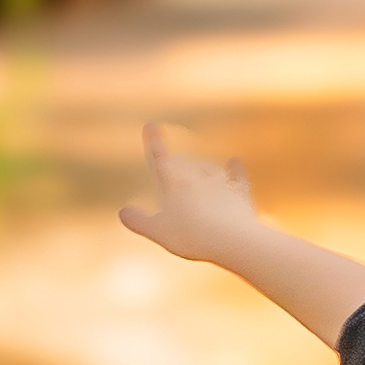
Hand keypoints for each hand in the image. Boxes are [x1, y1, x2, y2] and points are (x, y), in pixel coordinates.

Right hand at [119, 123, 258, 262]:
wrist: (232, 239)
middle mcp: (197, 178)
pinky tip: (234, 162)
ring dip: (202, 168)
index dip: (154, 141)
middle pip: (184, 164)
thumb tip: (123, 212)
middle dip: (178, 162)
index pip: (161, 159)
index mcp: (174, 184)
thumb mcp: (157, 232)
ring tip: (199, 168)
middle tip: (175, 160)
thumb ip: (138, 221)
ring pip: (209, 168)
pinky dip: (235, 168)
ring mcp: (220, 183)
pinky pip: (237, 175)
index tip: (152, 125)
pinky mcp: (241, 193)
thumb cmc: (191, 236)